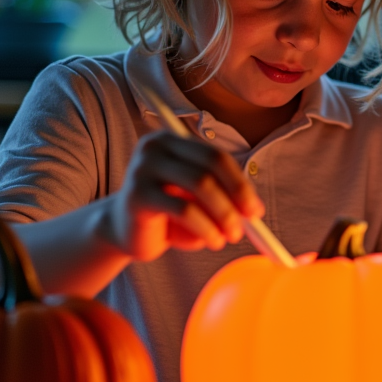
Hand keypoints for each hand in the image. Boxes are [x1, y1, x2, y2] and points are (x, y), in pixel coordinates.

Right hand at [107, 130, 263, 260]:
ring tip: (231, 236)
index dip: (241, 183)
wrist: (124, 231)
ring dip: (224, 214)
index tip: (257, 210)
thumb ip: (223, 196)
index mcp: (172, 140)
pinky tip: (213, 241)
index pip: (217, 156)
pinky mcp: (137, 195)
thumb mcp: (198, 200)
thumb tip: (255, 210)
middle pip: (210, 166)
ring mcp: (142, 168)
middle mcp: (155, 147)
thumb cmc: (168, 213)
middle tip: (250, 223)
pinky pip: (184, 209)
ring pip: (200, 184)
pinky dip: (206, 228)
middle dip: (236, 197)